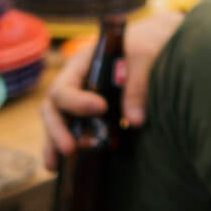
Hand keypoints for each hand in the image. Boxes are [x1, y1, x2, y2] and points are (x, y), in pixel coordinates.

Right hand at [40, 9, 183, 168]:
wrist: (156, 42)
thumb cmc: (147, 43)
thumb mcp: (145, 56)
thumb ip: (138, 85)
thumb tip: (134, 121)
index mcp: (82, 64)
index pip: (66, 87)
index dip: (78, 102)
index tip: (101, 109)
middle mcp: (75, 83)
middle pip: (53, 107)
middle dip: (57, 129)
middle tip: (70, 149)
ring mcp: (80, 99)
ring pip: (57, 122)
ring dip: (54, 143)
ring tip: (54, 166)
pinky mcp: (91, 114)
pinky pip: (71, 130)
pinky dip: (63, 147)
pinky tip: (59, 167)